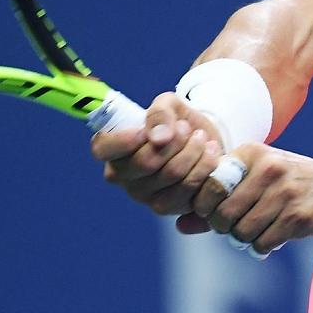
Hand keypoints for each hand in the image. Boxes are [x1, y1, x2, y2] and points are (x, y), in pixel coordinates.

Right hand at [91, 91, 226, 215]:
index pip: (102, 148)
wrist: (204, 141)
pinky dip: (204, 167)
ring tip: (201, 138)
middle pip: (145, 162)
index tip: (146, 130)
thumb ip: (160, 114)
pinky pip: (188, 191)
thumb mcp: (169, 105)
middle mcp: (122, 175)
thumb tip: (158, 137)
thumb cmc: (177, 122)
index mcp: (114, 148)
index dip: (123, 140)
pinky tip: (210, 154)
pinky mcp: (167, 207)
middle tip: (186, 128)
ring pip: (171, 175)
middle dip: (174, 141)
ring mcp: (143, 195)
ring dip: (193, 151)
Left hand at [181, 144, 312, 255]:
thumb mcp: (252, 181)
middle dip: (224, 228)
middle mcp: (267, 168)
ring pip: (242, 231)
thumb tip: (180, 226)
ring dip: (244, 239)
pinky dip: (262, 246)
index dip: (206, 208)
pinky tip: (272, 237)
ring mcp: (285, 191)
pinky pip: (264, 242)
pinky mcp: (299, 215)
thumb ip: (215, 201)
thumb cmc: (285, 184)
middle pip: (223, 213)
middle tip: (236, 227)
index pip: (210, 186)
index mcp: (250, 153)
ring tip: (256, 231)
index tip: (215, 214)